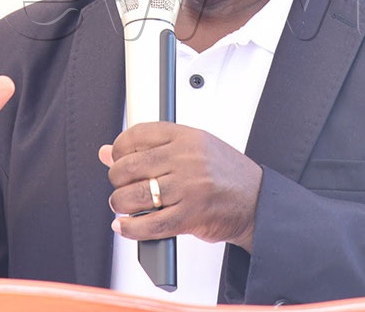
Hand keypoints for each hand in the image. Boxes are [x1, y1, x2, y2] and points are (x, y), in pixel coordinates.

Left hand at [99, 123, 262, 251]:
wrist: (256, 201)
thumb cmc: (226, 174)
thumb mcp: (194, 149)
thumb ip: (153, 149)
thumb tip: (108, 153)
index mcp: (187, 137)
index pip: (138, 135)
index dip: (119, 148)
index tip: (117, 157)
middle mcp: (187, 159)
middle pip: (130, 167)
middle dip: (117, 179)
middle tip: (122, 185)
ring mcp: (189, 188)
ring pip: (135, 196)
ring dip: (120, 204)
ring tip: (124, 206)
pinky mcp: (190, 216)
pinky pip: (149, 225)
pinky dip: (130, 229)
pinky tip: (125, 226)